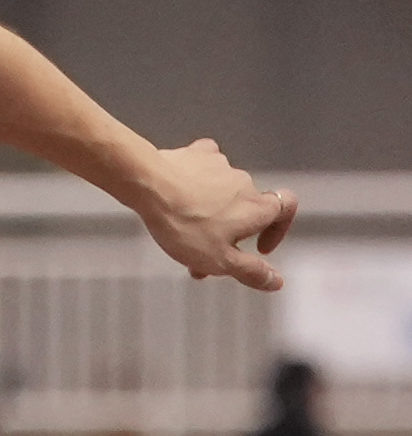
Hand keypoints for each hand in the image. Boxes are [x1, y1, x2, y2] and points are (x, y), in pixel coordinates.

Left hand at [139, 141, 295, 292]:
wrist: (149, 184)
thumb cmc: (184, 223)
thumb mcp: (219, 260)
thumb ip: (250, 272)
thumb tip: (275, 281)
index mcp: (257, 207)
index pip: (287, 208)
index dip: (279, 228)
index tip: (258, 246)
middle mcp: (244, 182)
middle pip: (245, 209)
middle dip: (228, 233)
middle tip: (202, 254)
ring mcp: (220, 165)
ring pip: (221, 193)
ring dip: (209, 212)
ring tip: (182, 232)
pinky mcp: (196, 154)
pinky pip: (204, 168)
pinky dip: (197, 182)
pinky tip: (180, 194)